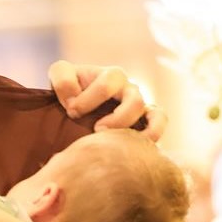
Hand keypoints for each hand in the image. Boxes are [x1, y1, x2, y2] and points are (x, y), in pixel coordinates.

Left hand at [47, 61, 166, 141]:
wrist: (74, 107)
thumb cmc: (70, 90)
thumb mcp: (60, 74)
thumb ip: (62, 78)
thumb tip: (74, 97)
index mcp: (111, 76)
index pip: (108, 84)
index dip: (89, 99)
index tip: (71, 112)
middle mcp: (130, 90)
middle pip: (136, 101)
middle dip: (117, 118)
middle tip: (96, 130)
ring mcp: (140, 107)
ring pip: (156, 115)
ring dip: (136, 132)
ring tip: (116, 141)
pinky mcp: (146, 123)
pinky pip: (160, 124)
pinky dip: (153, 134)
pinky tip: (134, 147)